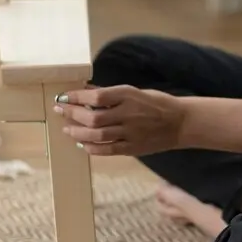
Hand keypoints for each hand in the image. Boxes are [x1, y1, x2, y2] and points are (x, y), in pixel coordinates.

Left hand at [53, 85, 184, 156]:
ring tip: (67, 130)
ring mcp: (131, 132)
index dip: (76, 97)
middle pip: (94, 118)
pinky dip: (92, 148)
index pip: (97, 97)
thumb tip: (85, 91)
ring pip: (98, 135)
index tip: (63, 97)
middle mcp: (129, 114)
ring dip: (78, 133)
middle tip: (60, 111)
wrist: (181, 122)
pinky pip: (108, 150)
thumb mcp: (135, 92)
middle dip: (73, 114)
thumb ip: (110, 94)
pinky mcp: (133, 147)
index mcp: (129, 96)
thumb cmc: (157, 103)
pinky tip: (83, 145)